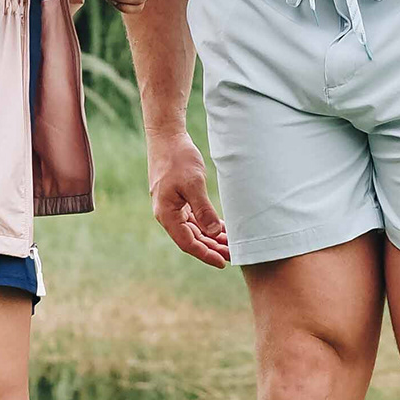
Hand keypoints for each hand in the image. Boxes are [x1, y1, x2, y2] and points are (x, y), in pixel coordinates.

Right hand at [148, 131, 229, 266]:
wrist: (167, 137)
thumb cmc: (178, 158)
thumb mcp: (194, 184)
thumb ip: (203, 210)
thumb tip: (214, 233)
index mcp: (166, 214)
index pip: (187, 243)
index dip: (205, 254)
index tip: (223, 262)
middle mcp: (167, 214)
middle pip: (191, 239)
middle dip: (211, 248)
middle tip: (233, 254)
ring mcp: (172, 207)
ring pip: (193, 230)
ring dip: (211, 238)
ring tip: (230, 244)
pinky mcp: (178, 199)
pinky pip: (193, 219)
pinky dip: (207, 225)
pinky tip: (221, 229)